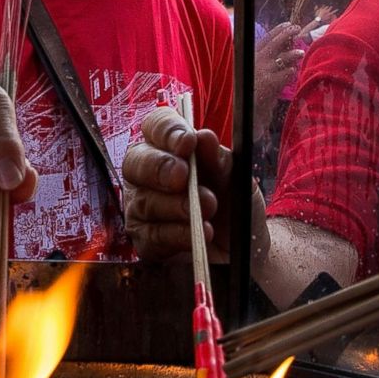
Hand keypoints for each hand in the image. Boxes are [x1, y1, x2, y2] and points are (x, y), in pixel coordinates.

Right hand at [122, 106, 246, 261]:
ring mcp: (143, 208)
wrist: (243, 250)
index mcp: (171, 149)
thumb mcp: (236, 180)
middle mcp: (149, 175)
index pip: (155, 127)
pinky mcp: (145, 241)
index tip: (188, 143)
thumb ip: (220, 160)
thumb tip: (205, 137)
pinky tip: (199, 233)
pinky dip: (177, 234)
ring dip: (177, 205)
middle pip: (134, 162)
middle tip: (183, 177)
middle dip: (159, 168)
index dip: (166, 131)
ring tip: (208, 208)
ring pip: (144, 201)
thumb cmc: (235, 206)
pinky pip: (152, 235)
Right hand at [253, 22, 303, 131]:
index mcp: (246, 59)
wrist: (238, 117)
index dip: (276, 31)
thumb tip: (276, 55)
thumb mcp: (246, 77)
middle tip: (296, 29)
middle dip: (286, 34)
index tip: (286, 25)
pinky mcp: (270, 84)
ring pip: (282, 57)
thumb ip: (258, 66)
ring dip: (292, 53)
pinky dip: (291, 71)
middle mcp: (253, 62)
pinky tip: (293, 71)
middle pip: (273, 44)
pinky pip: (286, 74)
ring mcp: (262, 72)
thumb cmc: (242, 98)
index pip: (263, 40)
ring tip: (300, 51)